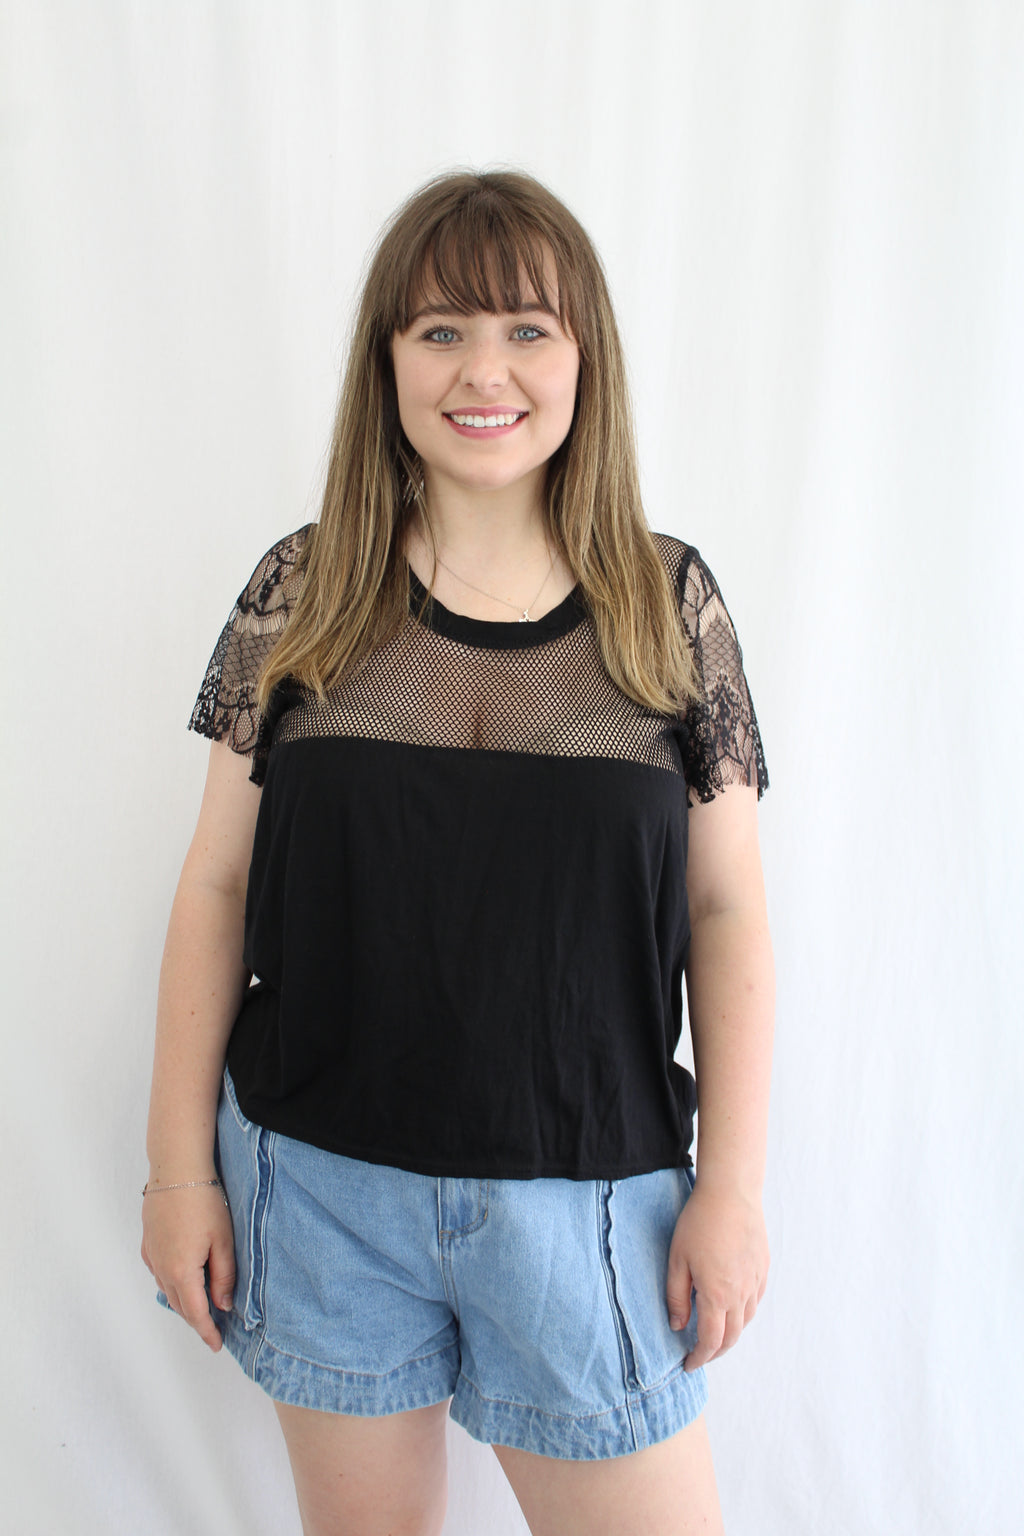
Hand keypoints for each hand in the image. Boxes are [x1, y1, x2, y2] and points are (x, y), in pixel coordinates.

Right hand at [141, 1185, 235, 1352]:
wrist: (176, 1170)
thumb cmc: (203, 1201)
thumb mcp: (224, 1240)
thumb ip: (224, 1276)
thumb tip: (224, 1304)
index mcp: (182, 1272)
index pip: (196, 1313)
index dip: (207, 1332)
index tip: (216, 1345)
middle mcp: (162, 1269)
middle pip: (180, 1305)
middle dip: (197, 1320)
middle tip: (214, 1329)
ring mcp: (152, 1256)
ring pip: (168, 1290)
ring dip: (184, 1302)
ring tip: (202, 1307)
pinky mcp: (148, 1244)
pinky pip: (160, 1274)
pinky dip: (172, 1284)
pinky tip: (184, 1281)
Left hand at [666, 1179, 768, 1371]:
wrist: (731, 1193)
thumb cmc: (699, 1223)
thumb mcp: (677, 1260)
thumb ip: (677, 1297)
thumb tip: (678, 1326)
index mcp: (718, 1295)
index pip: (711, 1341)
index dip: (699, 1357)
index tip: (688, 1364)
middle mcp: (742, 1294)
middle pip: (732, 1336)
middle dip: (715, 1351)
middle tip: (700, 1354)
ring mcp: (756, 1281)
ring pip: (746, 1320)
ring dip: (731, 1333)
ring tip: (714, 1332)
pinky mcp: (763, 1267)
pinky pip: (755, 1300)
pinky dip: (744, 1312)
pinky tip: (732, 1307)